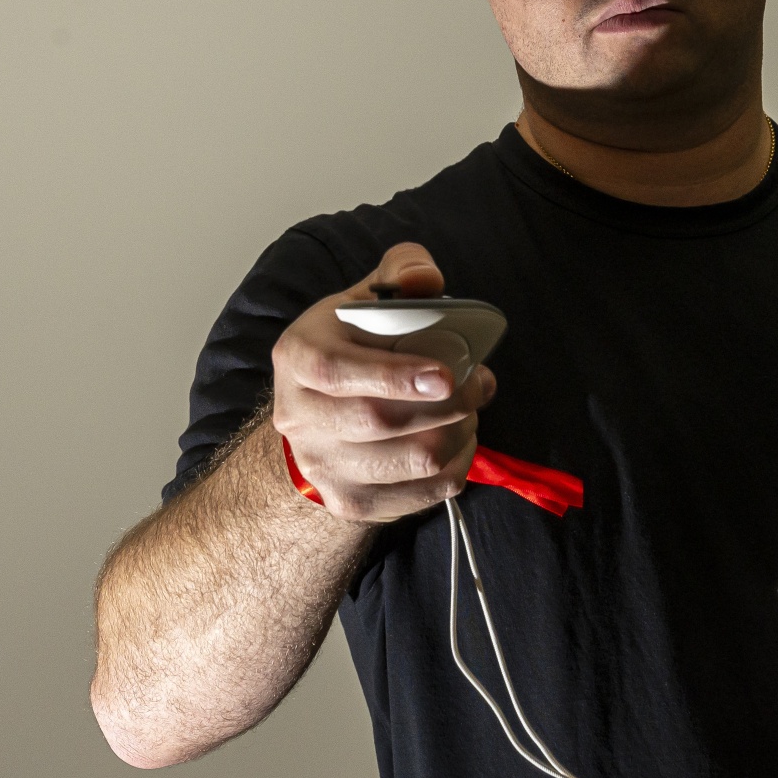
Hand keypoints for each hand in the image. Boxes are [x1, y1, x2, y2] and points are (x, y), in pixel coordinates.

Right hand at [269, 243, 496, 522]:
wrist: (317, 416)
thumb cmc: (352, 347)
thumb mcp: (366, 300)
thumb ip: (401, 274)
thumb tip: (427, 279)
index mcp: (297, 356)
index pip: (335, 371)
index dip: (392, 375)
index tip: (444, 375)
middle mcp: (298, 416)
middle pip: (378, 421)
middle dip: (446, 404)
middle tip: (479, 385)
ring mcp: (322, 466)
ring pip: (410, 461)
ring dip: (459, 434)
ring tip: (470, 411)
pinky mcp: (351, 502)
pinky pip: (423, 494)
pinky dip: (457, 466)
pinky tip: (460, 441)